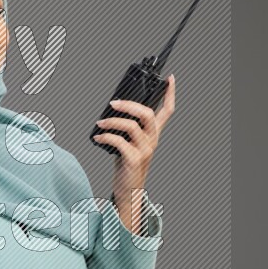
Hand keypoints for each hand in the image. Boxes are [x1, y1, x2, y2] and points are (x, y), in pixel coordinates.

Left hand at [93, 74, 176, 226]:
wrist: (128, 190)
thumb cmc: (127, 164)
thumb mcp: (131, 143)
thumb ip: (128, 128)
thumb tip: (113, 109)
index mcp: (153, 134)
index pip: (167, 111)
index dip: (170, 94)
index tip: (170, 78)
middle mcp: (152, 140)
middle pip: (149, 114)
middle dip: (130, 105)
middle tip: (113, 102)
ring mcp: (144, 150)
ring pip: (132, 126)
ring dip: (113, 121)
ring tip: (100, 122)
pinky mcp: (133, 160)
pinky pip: (119, 142)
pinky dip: (105, 137)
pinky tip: (97, 137)